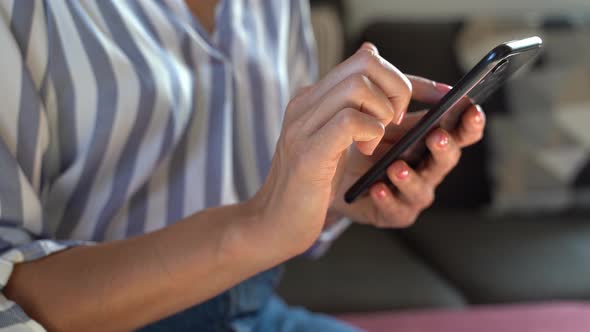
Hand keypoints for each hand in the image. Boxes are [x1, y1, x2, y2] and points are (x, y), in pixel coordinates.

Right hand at [249, 42, 412, 254]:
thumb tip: (379, 69)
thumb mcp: (333, 141)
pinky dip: (371, 133)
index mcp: (313, 98)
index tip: (436, 97)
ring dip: (383, 114)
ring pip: (358, 86)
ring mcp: (304, 126)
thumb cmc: (309, 186)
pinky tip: (367, 152)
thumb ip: (353, 110)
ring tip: (375, 142)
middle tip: (395, 124)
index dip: (404, 76)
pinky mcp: (309, 152)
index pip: (365, 60)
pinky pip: (350, 121)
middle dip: (397, 89)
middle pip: (364, 63)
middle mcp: (305, 104)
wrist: (272, 223)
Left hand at [330, 46, 485, 227]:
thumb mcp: (373, 113)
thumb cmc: (362, 143)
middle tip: (437, 135)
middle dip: (446, 146)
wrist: (331, 177)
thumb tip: (370, 50)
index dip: (468, 121)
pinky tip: (377, 188)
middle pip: (446, 159)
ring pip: (423, 189)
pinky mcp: (392, 213)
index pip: (457, 130)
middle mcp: (426, 167)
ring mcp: (411, 193)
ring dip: (412, 176)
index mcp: (428, 140)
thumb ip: (374, 87)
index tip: (471, 106)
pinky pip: (396, 209)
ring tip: (397, 166)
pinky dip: (388, 198)